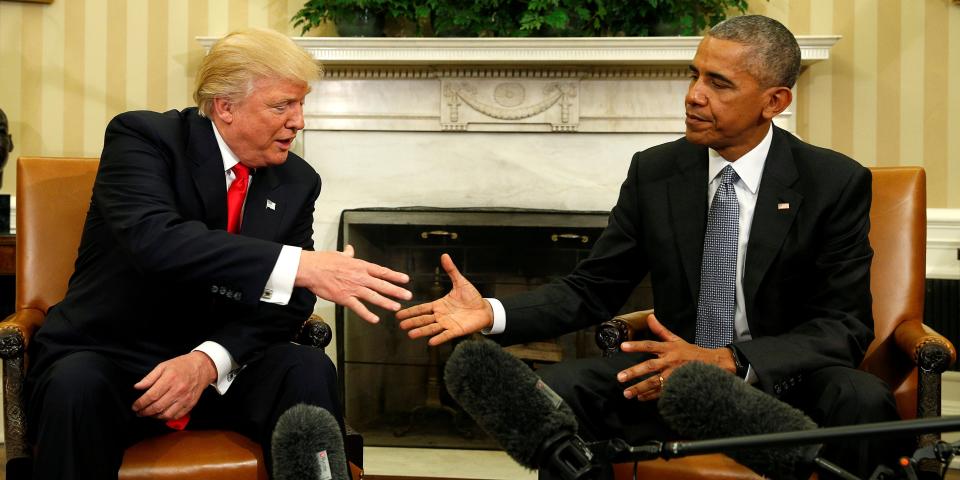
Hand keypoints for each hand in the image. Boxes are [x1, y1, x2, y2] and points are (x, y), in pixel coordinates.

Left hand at [132, 351, 216, 420]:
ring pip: (166, 414)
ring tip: (149, 413)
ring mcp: (185, 398)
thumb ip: (149, 378)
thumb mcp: (163, 366)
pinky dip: (167, 418)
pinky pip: (176, 416)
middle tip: (139, 412)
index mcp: (170, 379)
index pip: (151, 396)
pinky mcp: (190, 404)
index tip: (135, 406)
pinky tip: (161, 414)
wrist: (202, 367)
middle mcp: (178, 390)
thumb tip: (137, 387)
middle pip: (157, 407)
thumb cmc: (182, 366)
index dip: (140, 403)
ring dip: (155, 416)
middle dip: (145, 412)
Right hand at [296, 244, 411, 322]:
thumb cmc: (323, 261)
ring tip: (397, 307)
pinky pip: (358, 308)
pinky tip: (375, 319)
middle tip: (408, 296)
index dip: (395, 276)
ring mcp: (353, 288)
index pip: (381, 271)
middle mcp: (360, 277)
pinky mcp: (344, 298)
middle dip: (396, 291)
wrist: (310, 269)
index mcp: (360, 266)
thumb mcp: (339, 255)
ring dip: (386, 302)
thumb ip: (347, 254)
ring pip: (373, 296)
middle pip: (382, 285)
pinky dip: (367, 314)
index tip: (405, 279)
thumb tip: (350, 249)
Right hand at [396, 254, 492, 345]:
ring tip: (411, 335)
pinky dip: (439, 338)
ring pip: (432, 328)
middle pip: (423, 319)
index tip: (399, 314)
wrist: (485, 309)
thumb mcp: (460, 282)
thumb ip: (451, 270)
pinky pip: (446, 335)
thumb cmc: (472, 297)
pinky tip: (430, 342)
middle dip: (412, 322)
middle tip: (401, 326)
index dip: (411, 311)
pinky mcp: (456, 331)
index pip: (422, 308)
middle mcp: (441, 315)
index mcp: (439, 305)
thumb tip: (444, 255)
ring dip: (421, 331)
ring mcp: (448, 324)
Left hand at [616, 313, 735, 400]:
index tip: (623, 347)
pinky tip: (640, 398)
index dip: (636, 346)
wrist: (713, 364)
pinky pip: (662, 392)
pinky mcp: (677, 385)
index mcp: (668, 349)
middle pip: (650, 366)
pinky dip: (651, 396)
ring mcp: (674, 375)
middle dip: (635, 372)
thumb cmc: (691, 352)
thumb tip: (650, 317)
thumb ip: (660, 330)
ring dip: (640, 388)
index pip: (650, 345)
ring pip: (655, 382)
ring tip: (627, 393)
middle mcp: (670, 361)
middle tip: (620, 377)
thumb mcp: (676, 339)